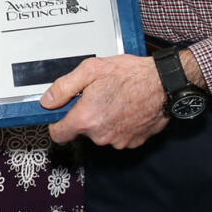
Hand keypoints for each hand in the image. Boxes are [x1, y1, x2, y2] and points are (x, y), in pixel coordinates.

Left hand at [41, 54, 168, 147]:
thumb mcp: (90, 70)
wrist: (163, 83)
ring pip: (101, 133)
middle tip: (96, 97)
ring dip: (103, 120)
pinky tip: (126, 109)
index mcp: (86, 118)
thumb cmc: (130, 75)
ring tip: (114, 100)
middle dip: (85, 116)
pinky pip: (118, 135)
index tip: (61, 116)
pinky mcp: (133, 142)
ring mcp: (118, 140)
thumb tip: (47, 101)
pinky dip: (119, 125)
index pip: (58, 135)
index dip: (57, 124)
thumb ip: (63, 87)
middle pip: (82, 131)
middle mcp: (101, 134)